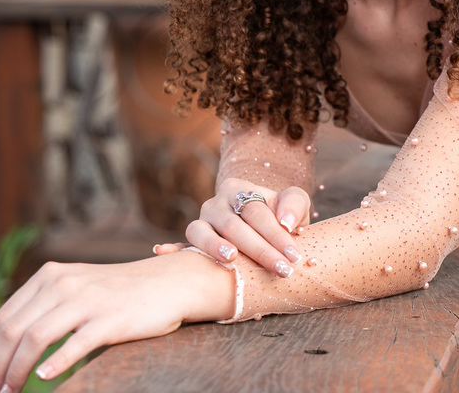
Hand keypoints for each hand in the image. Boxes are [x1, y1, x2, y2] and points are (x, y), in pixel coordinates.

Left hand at [0, 251, 233, 390]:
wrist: (168, 283)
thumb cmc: (114, 294)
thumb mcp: (67, 294)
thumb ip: (27, 315)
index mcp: (49, 276)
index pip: (4, 317)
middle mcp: (63, 283)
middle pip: (14, 329)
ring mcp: (87, 300)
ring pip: (36, 338)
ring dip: (17, 370)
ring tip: (11, 392)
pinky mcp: (110, 319)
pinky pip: (76, 344)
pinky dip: (57, 363)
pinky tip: (46, 379)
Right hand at [156, 177, 310, 277]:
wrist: (264, 229)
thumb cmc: (281, 216)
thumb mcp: (295, 203)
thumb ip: (294, 204)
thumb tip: (285, 221)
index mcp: (238, 189)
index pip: (256, 211)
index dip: (276, 234)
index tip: (293, 255)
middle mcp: (215, 204)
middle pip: (233, 225)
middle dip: (259, 249)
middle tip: (281, 269)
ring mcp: (201, 223)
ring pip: (200, 231)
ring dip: (213, 245)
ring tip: (231, 258)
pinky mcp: (193, 244)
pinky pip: (181, 246)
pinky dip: (171, 250)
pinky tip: (163, 252)